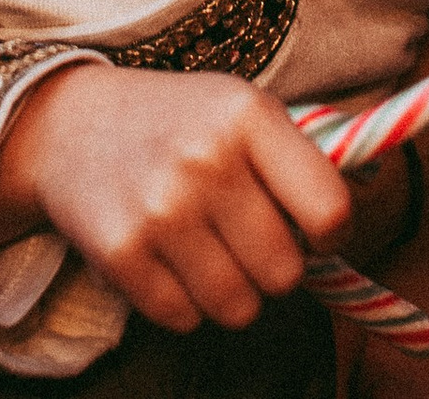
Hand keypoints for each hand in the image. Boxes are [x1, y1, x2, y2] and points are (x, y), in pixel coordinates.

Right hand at [0, 64, 350, 336]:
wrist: (71, 123)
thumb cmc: (178, 120)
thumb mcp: (241, 108)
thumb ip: (299, 157)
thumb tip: (357, 216)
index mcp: (249, 115)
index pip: (330, 210)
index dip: (330, 234)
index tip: (313, 229)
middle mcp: (207, 161)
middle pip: (285, 273)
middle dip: (274, 265)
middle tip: (248, 236)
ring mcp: (161, 210)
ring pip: (239, 308)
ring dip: (232, 291)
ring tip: (208, 248)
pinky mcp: (121, 254)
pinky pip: (185, 320)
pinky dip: (183, 301)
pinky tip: (167, 256)